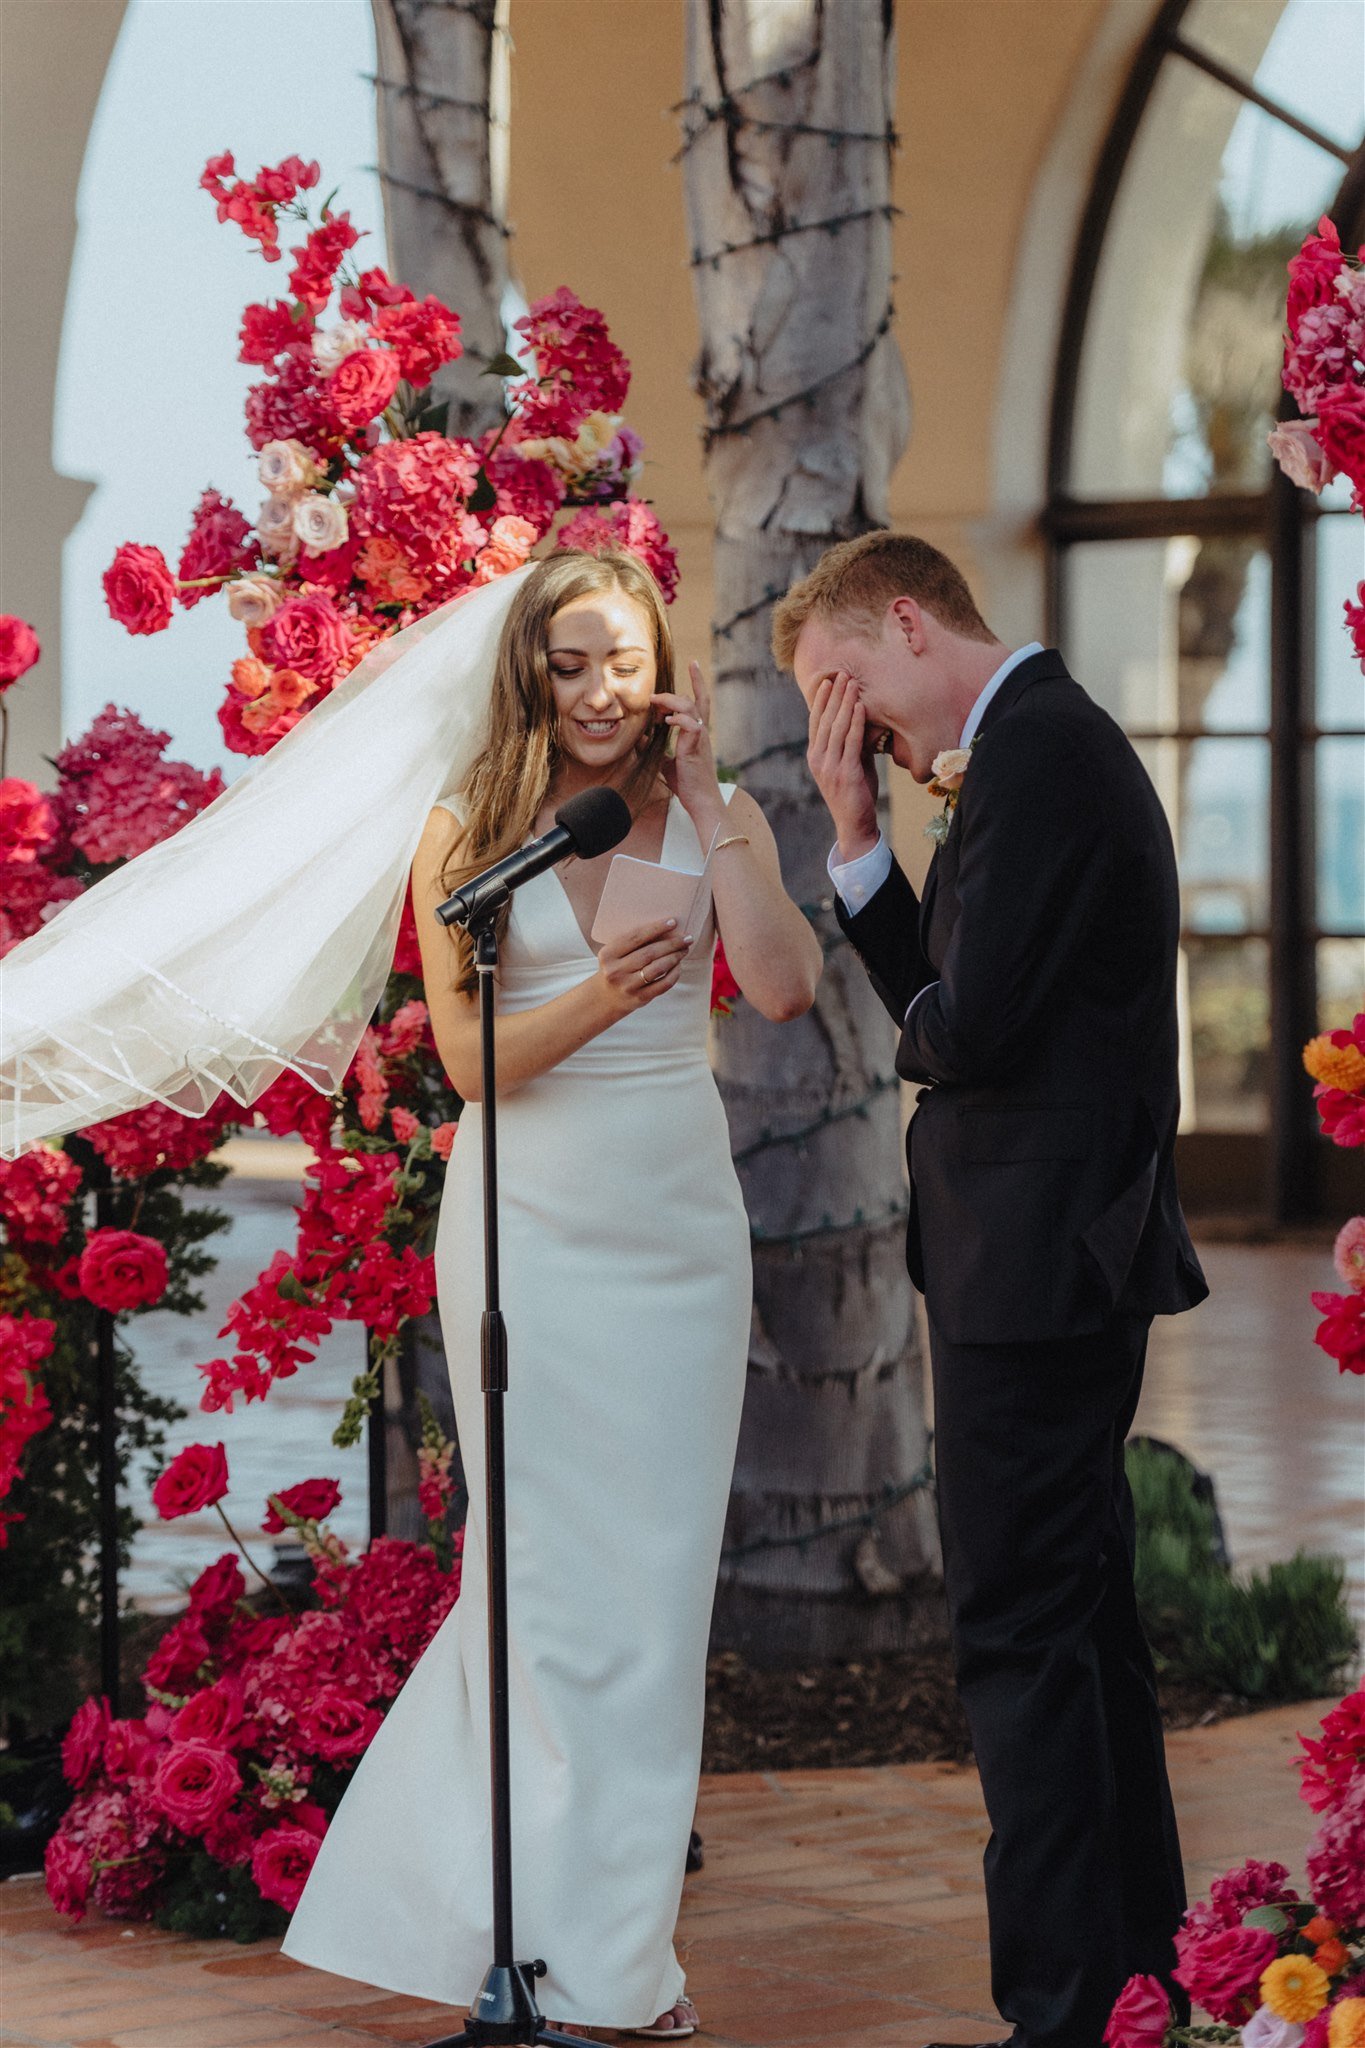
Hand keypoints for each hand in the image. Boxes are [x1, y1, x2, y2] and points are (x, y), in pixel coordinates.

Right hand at [595, 918, 690, 1018]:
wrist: (606, 998)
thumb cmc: (615, 969)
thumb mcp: (614, 954)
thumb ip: (633, 943)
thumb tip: (665, 929)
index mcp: (608, 954)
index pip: (635, 937)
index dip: (656, 928)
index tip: (673, 922)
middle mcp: (616, 971)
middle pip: (650, 953)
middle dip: (671, 944)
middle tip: (686, 938)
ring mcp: (628, 986)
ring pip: (658, 968)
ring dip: (675, 957)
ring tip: (684, 950)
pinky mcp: (639, 998)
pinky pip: (663, 984)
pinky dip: (674, 974)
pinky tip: (678, 966)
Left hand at [656, 661, 723, 831]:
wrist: (700, 802)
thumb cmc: (687, 784)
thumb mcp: (665, 763)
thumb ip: (655, 749)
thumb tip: (639, 738)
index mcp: (696, 734)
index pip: (698, 702)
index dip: (697, 683)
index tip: (693, 664)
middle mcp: (701, 733)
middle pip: (698, 699)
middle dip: (690, 683)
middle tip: (661, 687)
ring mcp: (701, 739)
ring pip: (692, 708)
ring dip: (672, 702)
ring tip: (656, 704)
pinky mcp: (696, 748)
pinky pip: (692, 725)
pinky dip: (679, 720)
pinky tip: (666, 723)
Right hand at [806, 671, 878, 861]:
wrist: (855, 825)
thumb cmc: (855, 793)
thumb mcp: (851, 763)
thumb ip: (852, 742)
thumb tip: (862, 718)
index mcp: (815, 756)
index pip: (816, 722)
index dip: (821, 700)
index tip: (828, 680)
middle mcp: (818, 759)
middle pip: (825, 720)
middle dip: (834, 695)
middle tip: (842, 673)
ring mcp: (830, 767)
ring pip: (837, 728)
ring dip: (845, 703)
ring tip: (852, 683)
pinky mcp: (845, 774)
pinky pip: (851, 742)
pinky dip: (856, 723)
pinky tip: (861, 707)